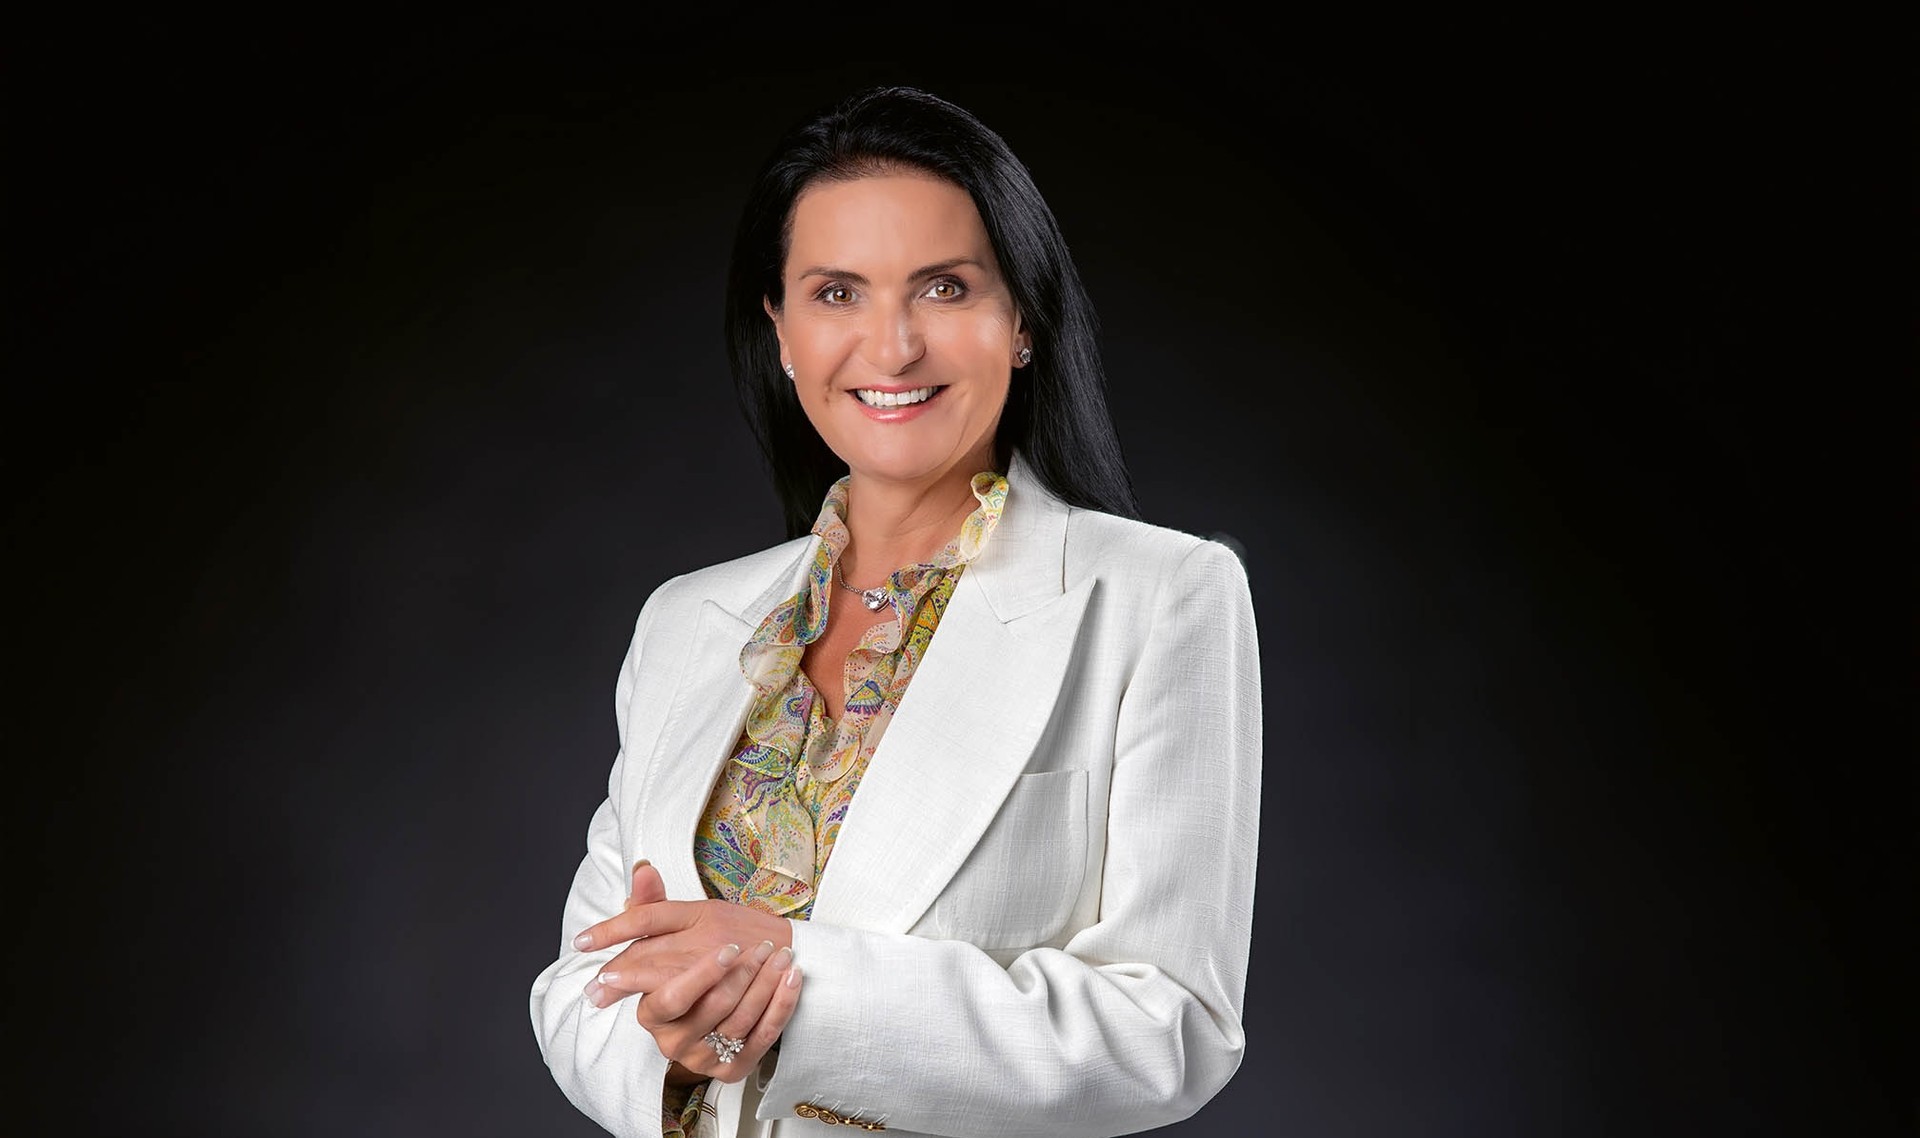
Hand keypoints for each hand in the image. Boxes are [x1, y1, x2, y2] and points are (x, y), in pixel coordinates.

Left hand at [574, 866, 793, 990]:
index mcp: (701, 911)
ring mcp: (723, 962)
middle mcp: (709, 934)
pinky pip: (699, 1000)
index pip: (649, 916)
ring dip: (635, 987)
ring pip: (671, 978)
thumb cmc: (747, 931)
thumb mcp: (706, 911)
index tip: (582, 942)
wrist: (802, 952)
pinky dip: (670, 1007)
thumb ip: (663, 905)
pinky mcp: (733, 987)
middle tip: (591, 984)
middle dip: (619, 970)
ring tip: (605, 993)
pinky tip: (649, 1015)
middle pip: (653, 952)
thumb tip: (635, 878)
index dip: (613, 928)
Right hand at [577, 863, 803, 1083]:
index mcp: (651, 1013)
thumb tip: (643, 870)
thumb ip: (651, 906)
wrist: (727, 998)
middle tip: (763, 946)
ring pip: (740, 1020)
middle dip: (741, 974)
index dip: (701, 974)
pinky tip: (793, 978)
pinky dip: (782, 1005)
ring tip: (783, 955)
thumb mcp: (669, 933)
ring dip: (766, 984)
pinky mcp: (734, 1068)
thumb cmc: (691, 962)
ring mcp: (704, 1057)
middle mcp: (673, 1042)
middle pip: (711, 1008)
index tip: (727, 949)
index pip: (670, 998)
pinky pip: (764, 1036)